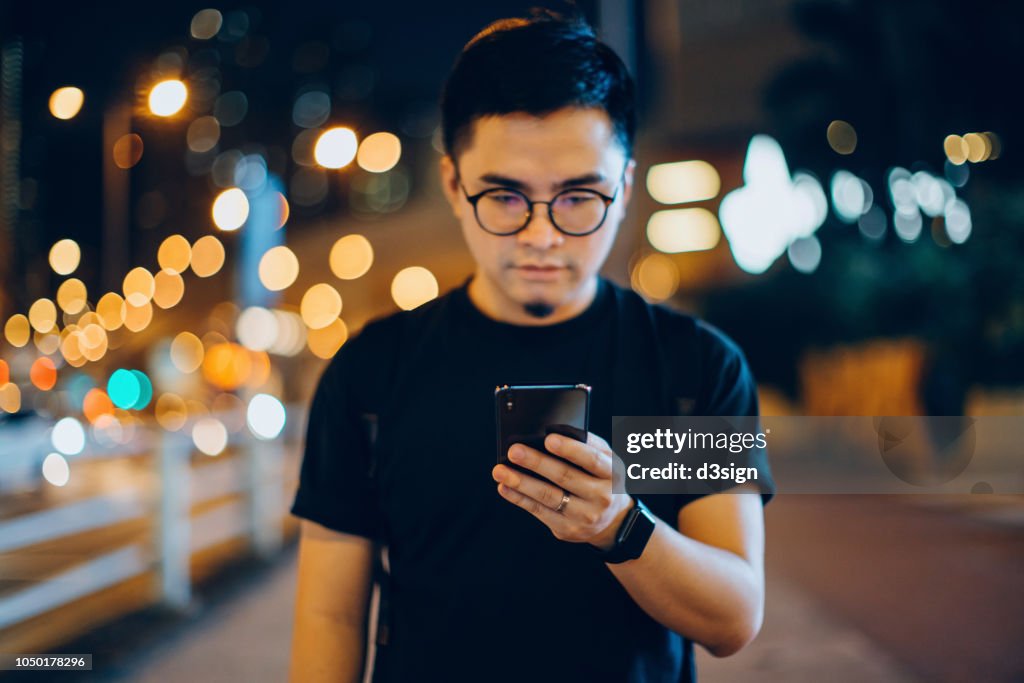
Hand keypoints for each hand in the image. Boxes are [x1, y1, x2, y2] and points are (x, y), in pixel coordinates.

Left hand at [491, 431, 632, 549]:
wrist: (613, 519)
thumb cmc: (602, 478)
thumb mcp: (606, 459)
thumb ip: (587, 443)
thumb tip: (555, 431)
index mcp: (612, 473)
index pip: (592, 460)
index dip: (570, 449)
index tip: (548, 439)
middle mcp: (601, 497)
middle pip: (565, 477)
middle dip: (537, 463)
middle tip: (514, 451)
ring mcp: (584, 516)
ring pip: (548, 497)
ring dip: (521, 483)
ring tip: (500, 471)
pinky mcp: (567, 529)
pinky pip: (539, 512)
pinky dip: (519, 498)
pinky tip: (505, 487)